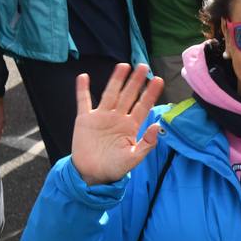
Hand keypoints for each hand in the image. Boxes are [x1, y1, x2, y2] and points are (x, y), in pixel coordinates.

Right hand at [70, 63, 164, 185]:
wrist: (92, 174)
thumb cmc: (115, 168)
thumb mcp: (133, 158)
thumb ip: (147, 143)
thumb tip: (158, 126)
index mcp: (130, 126)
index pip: (143, 106)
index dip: (150, 93)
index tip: (158, 80)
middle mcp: (117, 118)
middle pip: (128, 95)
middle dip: (136, 81)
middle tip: (144, 66)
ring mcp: (101, 117)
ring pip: (110, 94)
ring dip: (116, 80)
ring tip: (123, 66)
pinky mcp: (85, 119)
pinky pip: (83, 101)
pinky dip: (82, 90)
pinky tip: (83, 77)